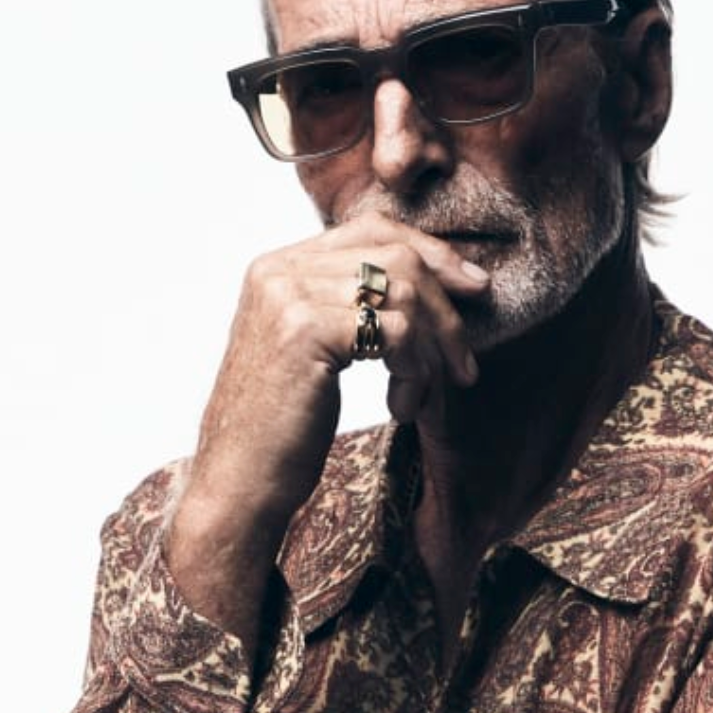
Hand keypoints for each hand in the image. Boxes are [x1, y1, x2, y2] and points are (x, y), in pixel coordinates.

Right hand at [166, 215, 486, 642]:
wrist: (239, 483)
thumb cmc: (282, 430)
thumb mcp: (314, 354)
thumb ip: (347, 308)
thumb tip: (429, 284)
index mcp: (278, 267)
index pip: (373, 229)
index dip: (431, 252)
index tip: (473, 288)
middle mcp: (279, 270)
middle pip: (397, 255)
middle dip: (445, 310)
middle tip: (463, 366)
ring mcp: (291, 296)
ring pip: (404, 293)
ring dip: (433, 350)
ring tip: (421, 397)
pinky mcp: (309, 330)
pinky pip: (398, 330)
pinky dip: (416, 372)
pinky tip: (401, 408)